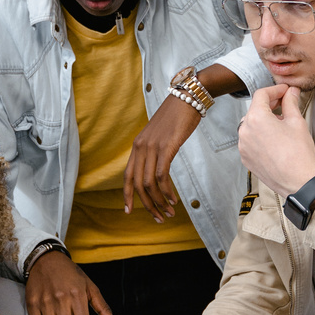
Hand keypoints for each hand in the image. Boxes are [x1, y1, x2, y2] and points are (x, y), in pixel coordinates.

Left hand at [123, 95, 198, 221]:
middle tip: (159, 218)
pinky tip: (173, 199)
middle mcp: (141, 147)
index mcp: (137, 146)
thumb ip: (154, 151)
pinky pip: (162, 175)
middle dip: (147, 205)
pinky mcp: (167, 147)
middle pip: (138, 185)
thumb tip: (156, 169)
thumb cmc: (177, 117)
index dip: (127, 196)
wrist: (188, 97)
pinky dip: (167, 191)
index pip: (127, 176)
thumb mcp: (160, 135)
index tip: (129, 211)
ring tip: (169, 212)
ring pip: (149, 183)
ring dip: (159, 202)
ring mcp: (153, 147)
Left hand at [236, 84, 314, 199]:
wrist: (298, 181)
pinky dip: (260, 135)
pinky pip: (250, 140)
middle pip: (254, 109)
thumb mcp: (297, 121)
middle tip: (284, 103)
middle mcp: (244, 131)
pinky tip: (274, 139)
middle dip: (269, 104)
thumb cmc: (298, 154)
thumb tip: (291, 92)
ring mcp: (243, 146)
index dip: (275, 89)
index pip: (261, 95)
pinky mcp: (245, 158)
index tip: (285, 91)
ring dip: (264, 120)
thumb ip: (291, 102)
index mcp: (256, 118)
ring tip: (281, 124)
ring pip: (251, 125)